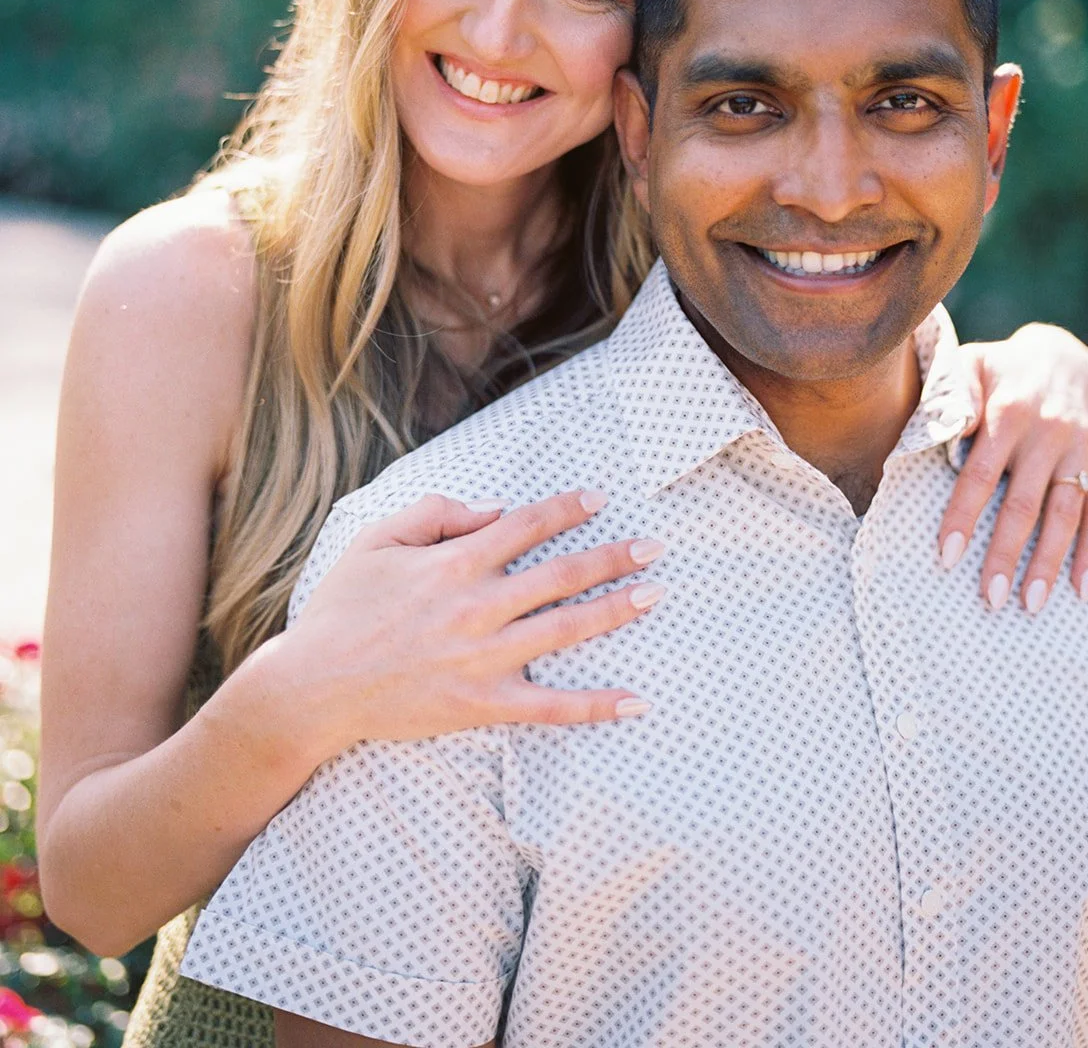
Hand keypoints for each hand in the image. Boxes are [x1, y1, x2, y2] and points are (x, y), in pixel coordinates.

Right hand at [278, 490, 662, 758]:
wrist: (314, 687)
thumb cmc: (343, 608)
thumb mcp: (376, 539)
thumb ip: (435, 512)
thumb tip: (493, 509)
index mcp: (454, 562)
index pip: (526, 525)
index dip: (567, 507)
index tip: (600, 498)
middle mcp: (478, 607)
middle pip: (562, 574)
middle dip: (613, 556)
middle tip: (654, 547)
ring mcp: (484, 659)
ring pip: (566, 630)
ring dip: (615, 610)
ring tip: (655, 595)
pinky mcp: (483, 705)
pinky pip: (550, 706)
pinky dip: (596, 705)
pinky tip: (636, 702)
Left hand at [939, 324, 1087, 613]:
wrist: (1064, 354)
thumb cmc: (999, 370)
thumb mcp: (969, 365)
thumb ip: (952, 395)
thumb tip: (939, 434)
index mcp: (1008, 412)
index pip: (980, 473)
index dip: (963, 516)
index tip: (946, 557)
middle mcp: (1047, 433)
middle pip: (1024, 504)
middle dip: (1006, 554)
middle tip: (990, 598)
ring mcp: (1080, 448)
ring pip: (1065, 514)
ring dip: (1049, 563)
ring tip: (1031, 604)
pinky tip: (1082, 589)